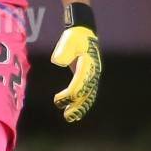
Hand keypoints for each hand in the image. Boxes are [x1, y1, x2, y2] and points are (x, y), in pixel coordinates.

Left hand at [50, 6, 100, 122]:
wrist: (84, 32)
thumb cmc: (74, 37)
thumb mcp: (68, 41)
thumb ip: (63, 51)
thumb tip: (58, 61)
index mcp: (88, 65)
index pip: (79, 84)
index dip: (69, 94)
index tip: (58, 99)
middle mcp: (93, 72)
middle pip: (86, 93)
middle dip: (77, 106)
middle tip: (67, 116)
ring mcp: (92, 75)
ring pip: (88, 95)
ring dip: (80, 107)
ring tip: (70, 117)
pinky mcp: (88, 77)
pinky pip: (88, 93)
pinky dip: (82, 103)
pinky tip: (75, 112)